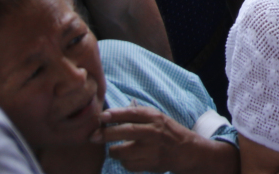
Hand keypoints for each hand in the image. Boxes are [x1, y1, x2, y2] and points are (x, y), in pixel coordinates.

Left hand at [93, 105, 214, 173]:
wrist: (186, 149)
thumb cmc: (165, 131)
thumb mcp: (155, 117)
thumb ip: (135, 115)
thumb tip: (107, 115)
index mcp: (154, 117)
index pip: (131, 113)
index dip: (115, 114)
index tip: (101, 117)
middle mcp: (153, 131)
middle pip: (125, 131)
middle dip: (106, 134)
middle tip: (93, 136)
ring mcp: (152, 149)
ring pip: (123, 151)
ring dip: (114, 151)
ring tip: (115, 149)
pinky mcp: (151, 163)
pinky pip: (128, 164)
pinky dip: (124, 162)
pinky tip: (129, 158)